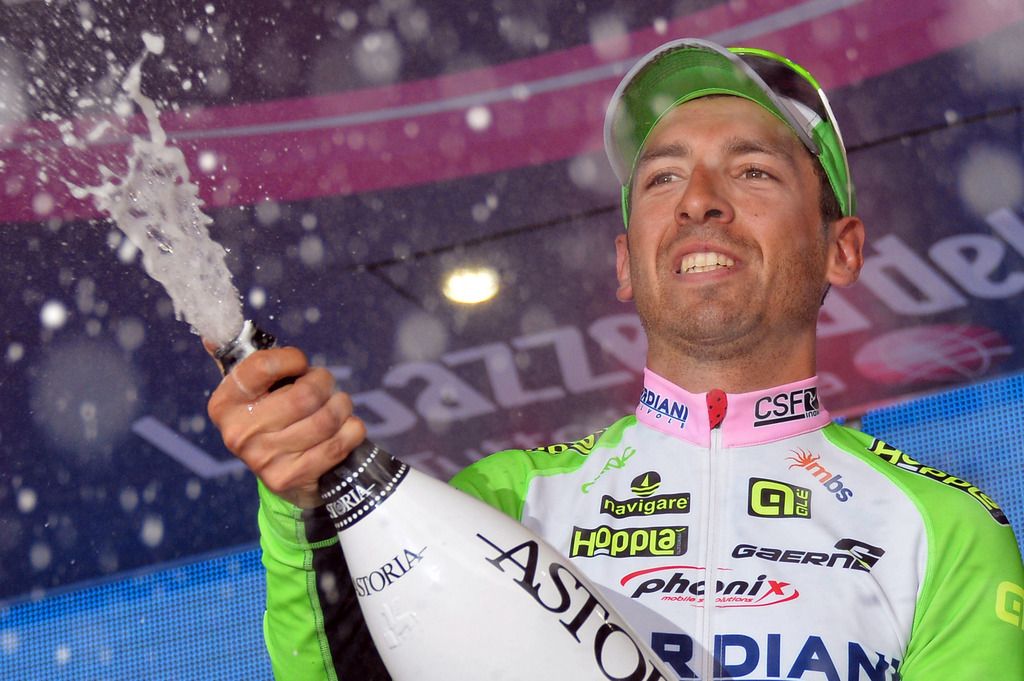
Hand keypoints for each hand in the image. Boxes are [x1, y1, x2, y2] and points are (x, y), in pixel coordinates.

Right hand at [205, 345, 366, 507]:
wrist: (283, 477)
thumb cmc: (271, 419)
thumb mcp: (252, 393)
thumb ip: (243, 363)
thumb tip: (212, 335)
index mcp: (225, 404)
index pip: (261, 367)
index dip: (291, 358)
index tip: (300, 363)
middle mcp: (240, 433)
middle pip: (304, 395)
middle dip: (324, 382)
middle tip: (325, 383)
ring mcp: (266, 459)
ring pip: (325, 419)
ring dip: (342, 405)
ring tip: (338, 404)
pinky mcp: (292, 478)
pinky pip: (338, 443)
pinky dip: (352, 429)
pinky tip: (346, 426)